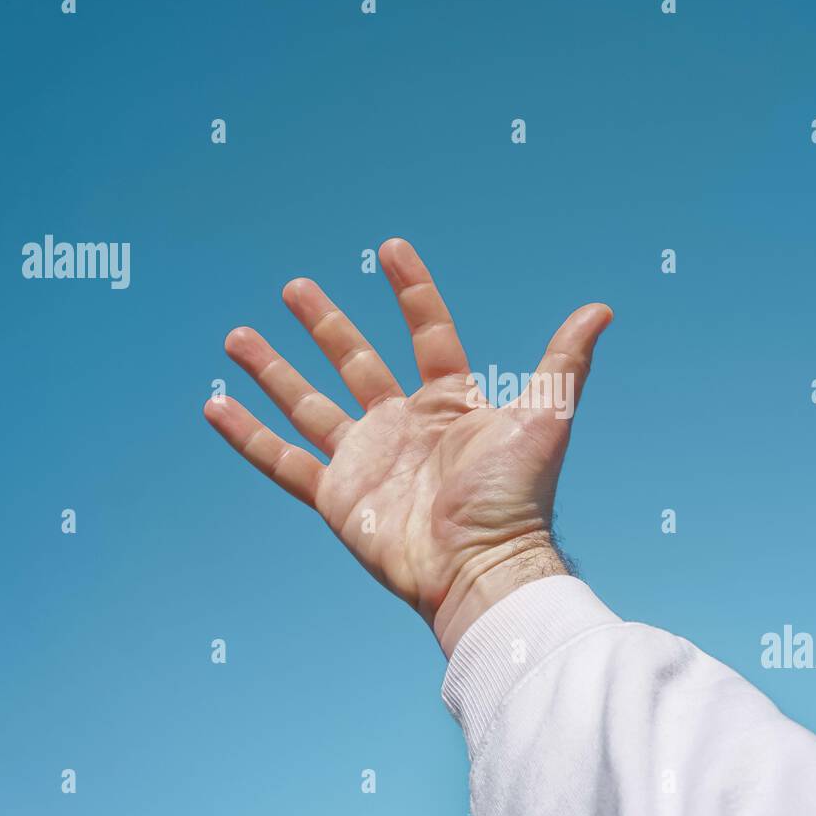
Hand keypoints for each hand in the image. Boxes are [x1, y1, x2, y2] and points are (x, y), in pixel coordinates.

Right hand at [203, 238, 612, 655]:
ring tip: (238, 335)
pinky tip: (213, 407)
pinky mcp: (335, 496)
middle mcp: (402, 425)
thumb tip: (602, 308)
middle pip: (354, 360)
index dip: (411, 291)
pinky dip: (246, 437)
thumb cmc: (516, 497)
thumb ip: (566, 363)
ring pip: (308, 403)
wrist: (481, 568)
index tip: (389, 247)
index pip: (427, 333)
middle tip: (295, 287)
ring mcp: (365, 459)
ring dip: (273, 370)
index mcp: (449, 402)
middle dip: (324, 323)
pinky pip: (281, 460)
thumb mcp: (545, 418)